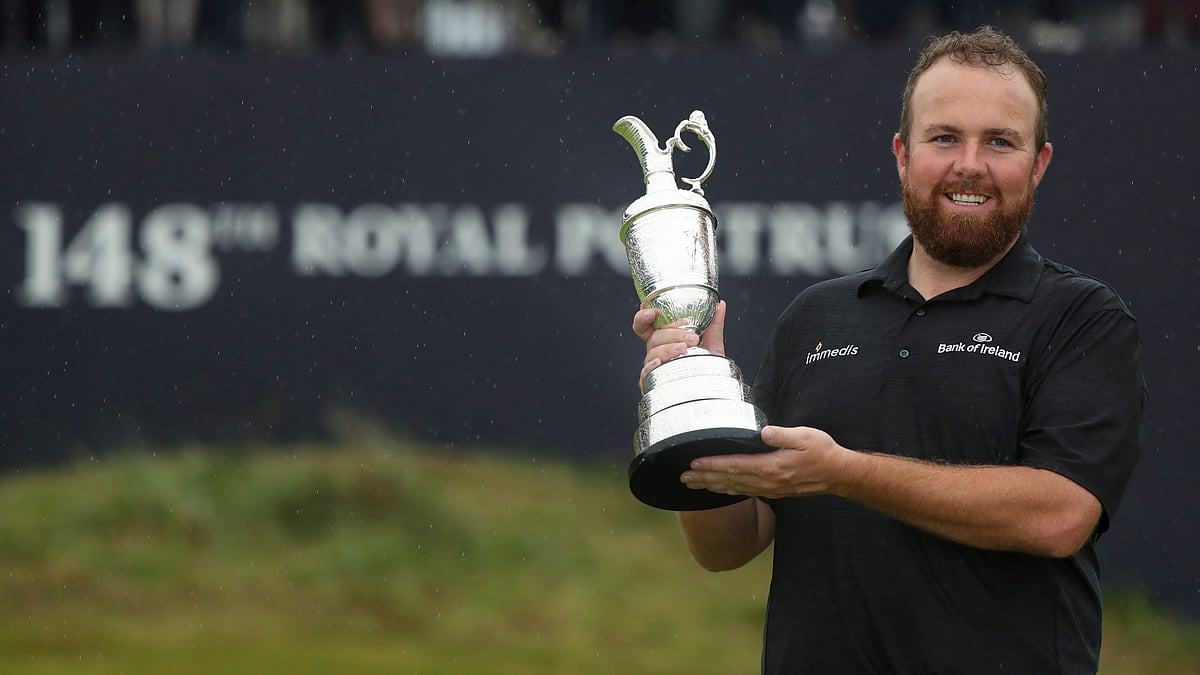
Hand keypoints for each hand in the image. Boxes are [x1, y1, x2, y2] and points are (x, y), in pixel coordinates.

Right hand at [631, 301, 727, 391]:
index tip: (654, 312)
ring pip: (652, 353)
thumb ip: (714, 325)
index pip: (647, 324)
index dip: (645, 316)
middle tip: (692, 338)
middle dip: (673, 334)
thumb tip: (721, 305)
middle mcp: (657, 351)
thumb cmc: (706, 368)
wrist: (712, 390)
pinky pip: (646, 374)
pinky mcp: (653, 383)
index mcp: (665, 339)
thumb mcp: (713, 344)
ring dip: (668, 349)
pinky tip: (659, 363)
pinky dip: (651, 367)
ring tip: (684, 349)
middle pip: (654, 337)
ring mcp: (654, 366)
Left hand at [680, 426, 853, 498]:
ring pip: (734, 489)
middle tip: (683, 478)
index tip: (694, 464)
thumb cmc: (822, 452)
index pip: (735, 465)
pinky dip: (727, 491)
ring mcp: (769, 489)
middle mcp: (767, 481)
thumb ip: (783, 435)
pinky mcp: (773, 491)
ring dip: (711, 486)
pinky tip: (717, 489)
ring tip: (692, 485)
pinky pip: (744, 492)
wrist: (838, 474)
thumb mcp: (805, 437)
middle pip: (729, 480)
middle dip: (704, 478)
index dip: (713, 465)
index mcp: (771, 467)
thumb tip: (764, 432)